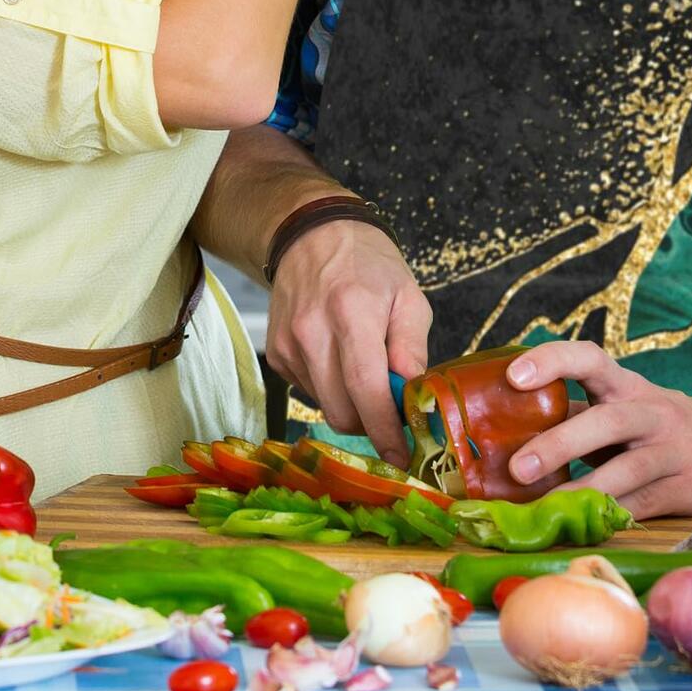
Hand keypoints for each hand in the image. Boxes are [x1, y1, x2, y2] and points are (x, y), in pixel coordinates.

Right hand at [265, 220, 430, 465]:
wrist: (312, 234)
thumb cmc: (369, 265)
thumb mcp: (408, 297)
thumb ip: (411, 349)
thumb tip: (415, 399)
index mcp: (352, 313)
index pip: (367, 391)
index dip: (386, 432)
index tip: (403, 457)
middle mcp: (313, 331)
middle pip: (342, 412)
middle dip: (372, 424)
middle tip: (393, 410)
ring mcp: (288, 343)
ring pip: (324, 408)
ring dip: (351, 406)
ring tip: (366, 375)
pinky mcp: (276, 353)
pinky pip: (309, 392)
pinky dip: (330, 389)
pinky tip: (338, 359)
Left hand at [503, 342, 691, 518]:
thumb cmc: (657, 422)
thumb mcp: (621, 406)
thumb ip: (574, 413)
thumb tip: (503, 430)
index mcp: (627, 385)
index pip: (589, 359)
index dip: (551, 361)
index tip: (513, 376)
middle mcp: (652, 412)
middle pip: (608, 421)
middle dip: (561, 443)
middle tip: (517, 468)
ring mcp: (674, 451)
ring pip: (628, 471)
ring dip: (582, 492)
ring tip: (542, 511)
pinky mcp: (688, 489)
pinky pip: (642, 507)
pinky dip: (609, 519)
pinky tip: (580, 529)